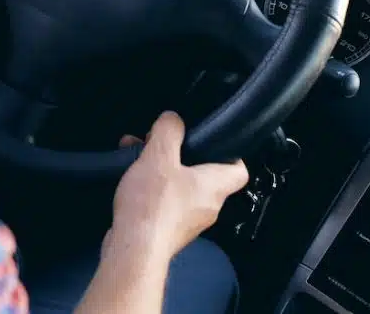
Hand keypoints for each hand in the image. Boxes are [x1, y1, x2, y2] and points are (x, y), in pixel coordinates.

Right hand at [105, 112, 248, 264]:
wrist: (133, 251)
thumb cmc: (153, 206)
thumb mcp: (159, 156)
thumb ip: (169, 131)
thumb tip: (173, 119)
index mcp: (215, 186)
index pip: (239, 170)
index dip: (230, 153)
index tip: (213, 141)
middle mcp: (207, 206)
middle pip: (203, 175)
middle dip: (181, 156)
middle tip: (162, 143)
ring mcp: (187, 222)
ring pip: (179, 188)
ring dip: (160, 170)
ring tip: (138, 156)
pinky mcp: (167, 231)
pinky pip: (163, 203)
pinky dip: (150, 189)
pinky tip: (129, 180)